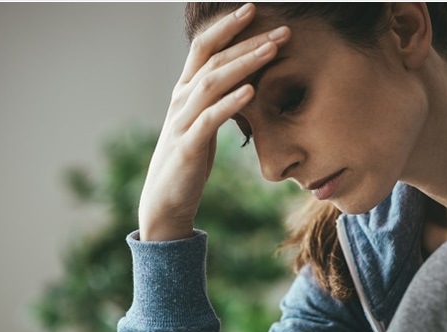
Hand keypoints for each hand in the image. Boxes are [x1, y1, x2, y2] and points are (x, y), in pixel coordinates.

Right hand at [137, 3, 290, 240]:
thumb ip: (218, 98)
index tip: (254, 9)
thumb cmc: (189, 158)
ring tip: (272, 50)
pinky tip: (251, 91)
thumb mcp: (204, 122)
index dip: (227, 26)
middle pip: (213, 59)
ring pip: (212, 82)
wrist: (166, 198)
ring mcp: (182, 121)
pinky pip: (210, 119)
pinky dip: (230, 103)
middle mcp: (181, 99)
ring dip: (244, 64)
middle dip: (247, 40)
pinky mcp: (188, 146)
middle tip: (281, 29)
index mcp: (185, 91)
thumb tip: (246, 78)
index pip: (204, 47)